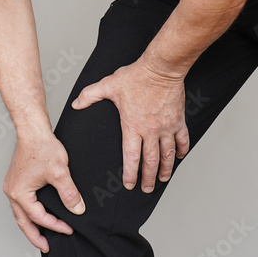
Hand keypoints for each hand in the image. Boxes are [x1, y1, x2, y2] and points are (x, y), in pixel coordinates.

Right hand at [3, 130, 85, 252]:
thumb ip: (69, 193)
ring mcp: (13, 186)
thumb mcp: (60, 173)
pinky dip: (30, 213)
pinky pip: (23, 203)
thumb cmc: (42, 148)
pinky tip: (39, 214)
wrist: (33, 130)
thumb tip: (77, 210)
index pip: (39, 217)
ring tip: (43, 235)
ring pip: (21, 214)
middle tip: (47, 247)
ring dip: (32, 225)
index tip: (69, 229)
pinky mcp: (17, 181)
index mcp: (20, 193)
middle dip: (35, 236)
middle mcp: (12, 192)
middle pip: (23, 222)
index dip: (55, 225)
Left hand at [71, 58, 189, 192]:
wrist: (161, 68)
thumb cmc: (136, 76)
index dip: (130, 173)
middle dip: (148, 178)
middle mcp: (150, 131)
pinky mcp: (178, 120)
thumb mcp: (108, 85)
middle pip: (150, 161)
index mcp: (132, 126)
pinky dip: (182, 150)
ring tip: (162, 179)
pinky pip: (182, 140)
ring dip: (165, 169)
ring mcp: (166, 127)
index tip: (130, 184)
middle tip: (146, 188)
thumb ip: (90, 95)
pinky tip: (179, 157)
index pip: (131, 157)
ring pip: (167, 155)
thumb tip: (75, 103)